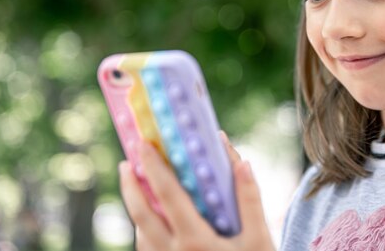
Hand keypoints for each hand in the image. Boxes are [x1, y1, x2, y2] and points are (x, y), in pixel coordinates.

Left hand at [119, 132, 274, 250]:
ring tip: (137, 185)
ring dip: (135, 207)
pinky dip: (144, 229)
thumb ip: (249, 199)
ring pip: (140, 234)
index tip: (143, 145)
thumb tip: (241, 161)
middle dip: (130, 185)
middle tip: (126, 162)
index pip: (167, 195)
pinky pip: (148, 250)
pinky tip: (152, 220)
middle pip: (140, 213)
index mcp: (195, 240)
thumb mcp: (259, 240)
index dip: (153, 167)